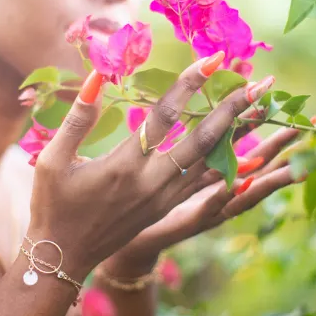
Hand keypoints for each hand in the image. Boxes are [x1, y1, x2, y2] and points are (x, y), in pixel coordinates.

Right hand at [26, 52, 275, 278]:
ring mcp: (163, 198)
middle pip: (203, 139)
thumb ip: (77, 119)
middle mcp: (152, 182)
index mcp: (124, 166)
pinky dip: (228, 164)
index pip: (165, 116)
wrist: (64, 256)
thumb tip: (96, 76)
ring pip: (211, 162)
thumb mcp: (52, 160)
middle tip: (262, 84)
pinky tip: (248, 153)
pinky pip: (204, 182)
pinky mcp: (166, 207)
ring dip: (238, 135)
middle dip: (234, 110)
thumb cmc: (53, 205)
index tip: (214, 60)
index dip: (190, 85)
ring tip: (263, 111)